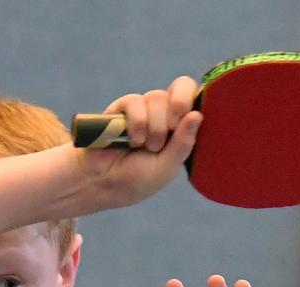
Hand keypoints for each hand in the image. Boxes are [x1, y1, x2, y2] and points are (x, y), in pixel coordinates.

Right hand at [75, 77, 201, 209]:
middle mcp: (164, 114)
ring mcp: (143, 109)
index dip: (194, 100)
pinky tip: (134, 139)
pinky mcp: (122, 107)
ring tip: (144, 146)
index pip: (195, 98)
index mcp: (180, 128)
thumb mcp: (167, 167)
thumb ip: (183, 143)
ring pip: (157, 97)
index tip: (191, 115)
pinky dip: (138, 122)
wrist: (102, 182)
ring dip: (154, 126)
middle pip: (180, 92)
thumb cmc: (137, 179)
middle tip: (169, 130)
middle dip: (176, 112)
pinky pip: (136, 102)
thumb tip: (198, 114)